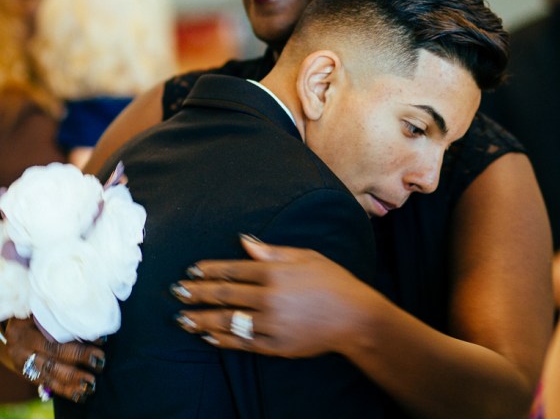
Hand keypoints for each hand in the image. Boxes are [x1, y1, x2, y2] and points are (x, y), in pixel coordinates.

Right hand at [4, 318, 104, 402]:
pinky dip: (64, 390)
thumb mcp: (42, 314)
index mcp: (25, 328)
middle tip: (100, 363)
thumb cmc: (35, 319)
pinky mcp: (27, 375)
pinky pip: (46, 384)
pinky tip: (80, 394)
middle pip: (54, 353)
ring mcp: (22, 363)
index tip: (102, 340)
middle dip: (80, 358)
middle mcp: (22, 347)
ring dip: (73, 379)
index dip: (77, 337)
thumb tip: (96, 326)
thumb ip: (62, 319)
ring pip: (49, 373)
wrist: (15, 333)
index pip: (54, 333)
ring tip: (91, 383)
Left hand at [172, 235, 380, 357]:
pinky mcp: (276, 345)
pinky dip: (222, 340)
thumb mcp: (306, 257)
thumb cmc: (333, 281)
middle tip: (178, 292)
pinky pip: (242, 343)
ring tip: (183, 318)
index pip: (232, 270)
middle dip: (198, 293)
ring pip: (228, 321)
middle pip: (225, 294)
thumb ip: (273, 251)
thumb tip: (244, 241)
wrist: (355, 317)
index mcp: (275, 272)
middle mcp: (269, 298)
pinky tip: (208, 336)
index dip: (209, 270)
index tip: (192, 271)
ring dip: (202, 319)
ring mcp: (271, 324)